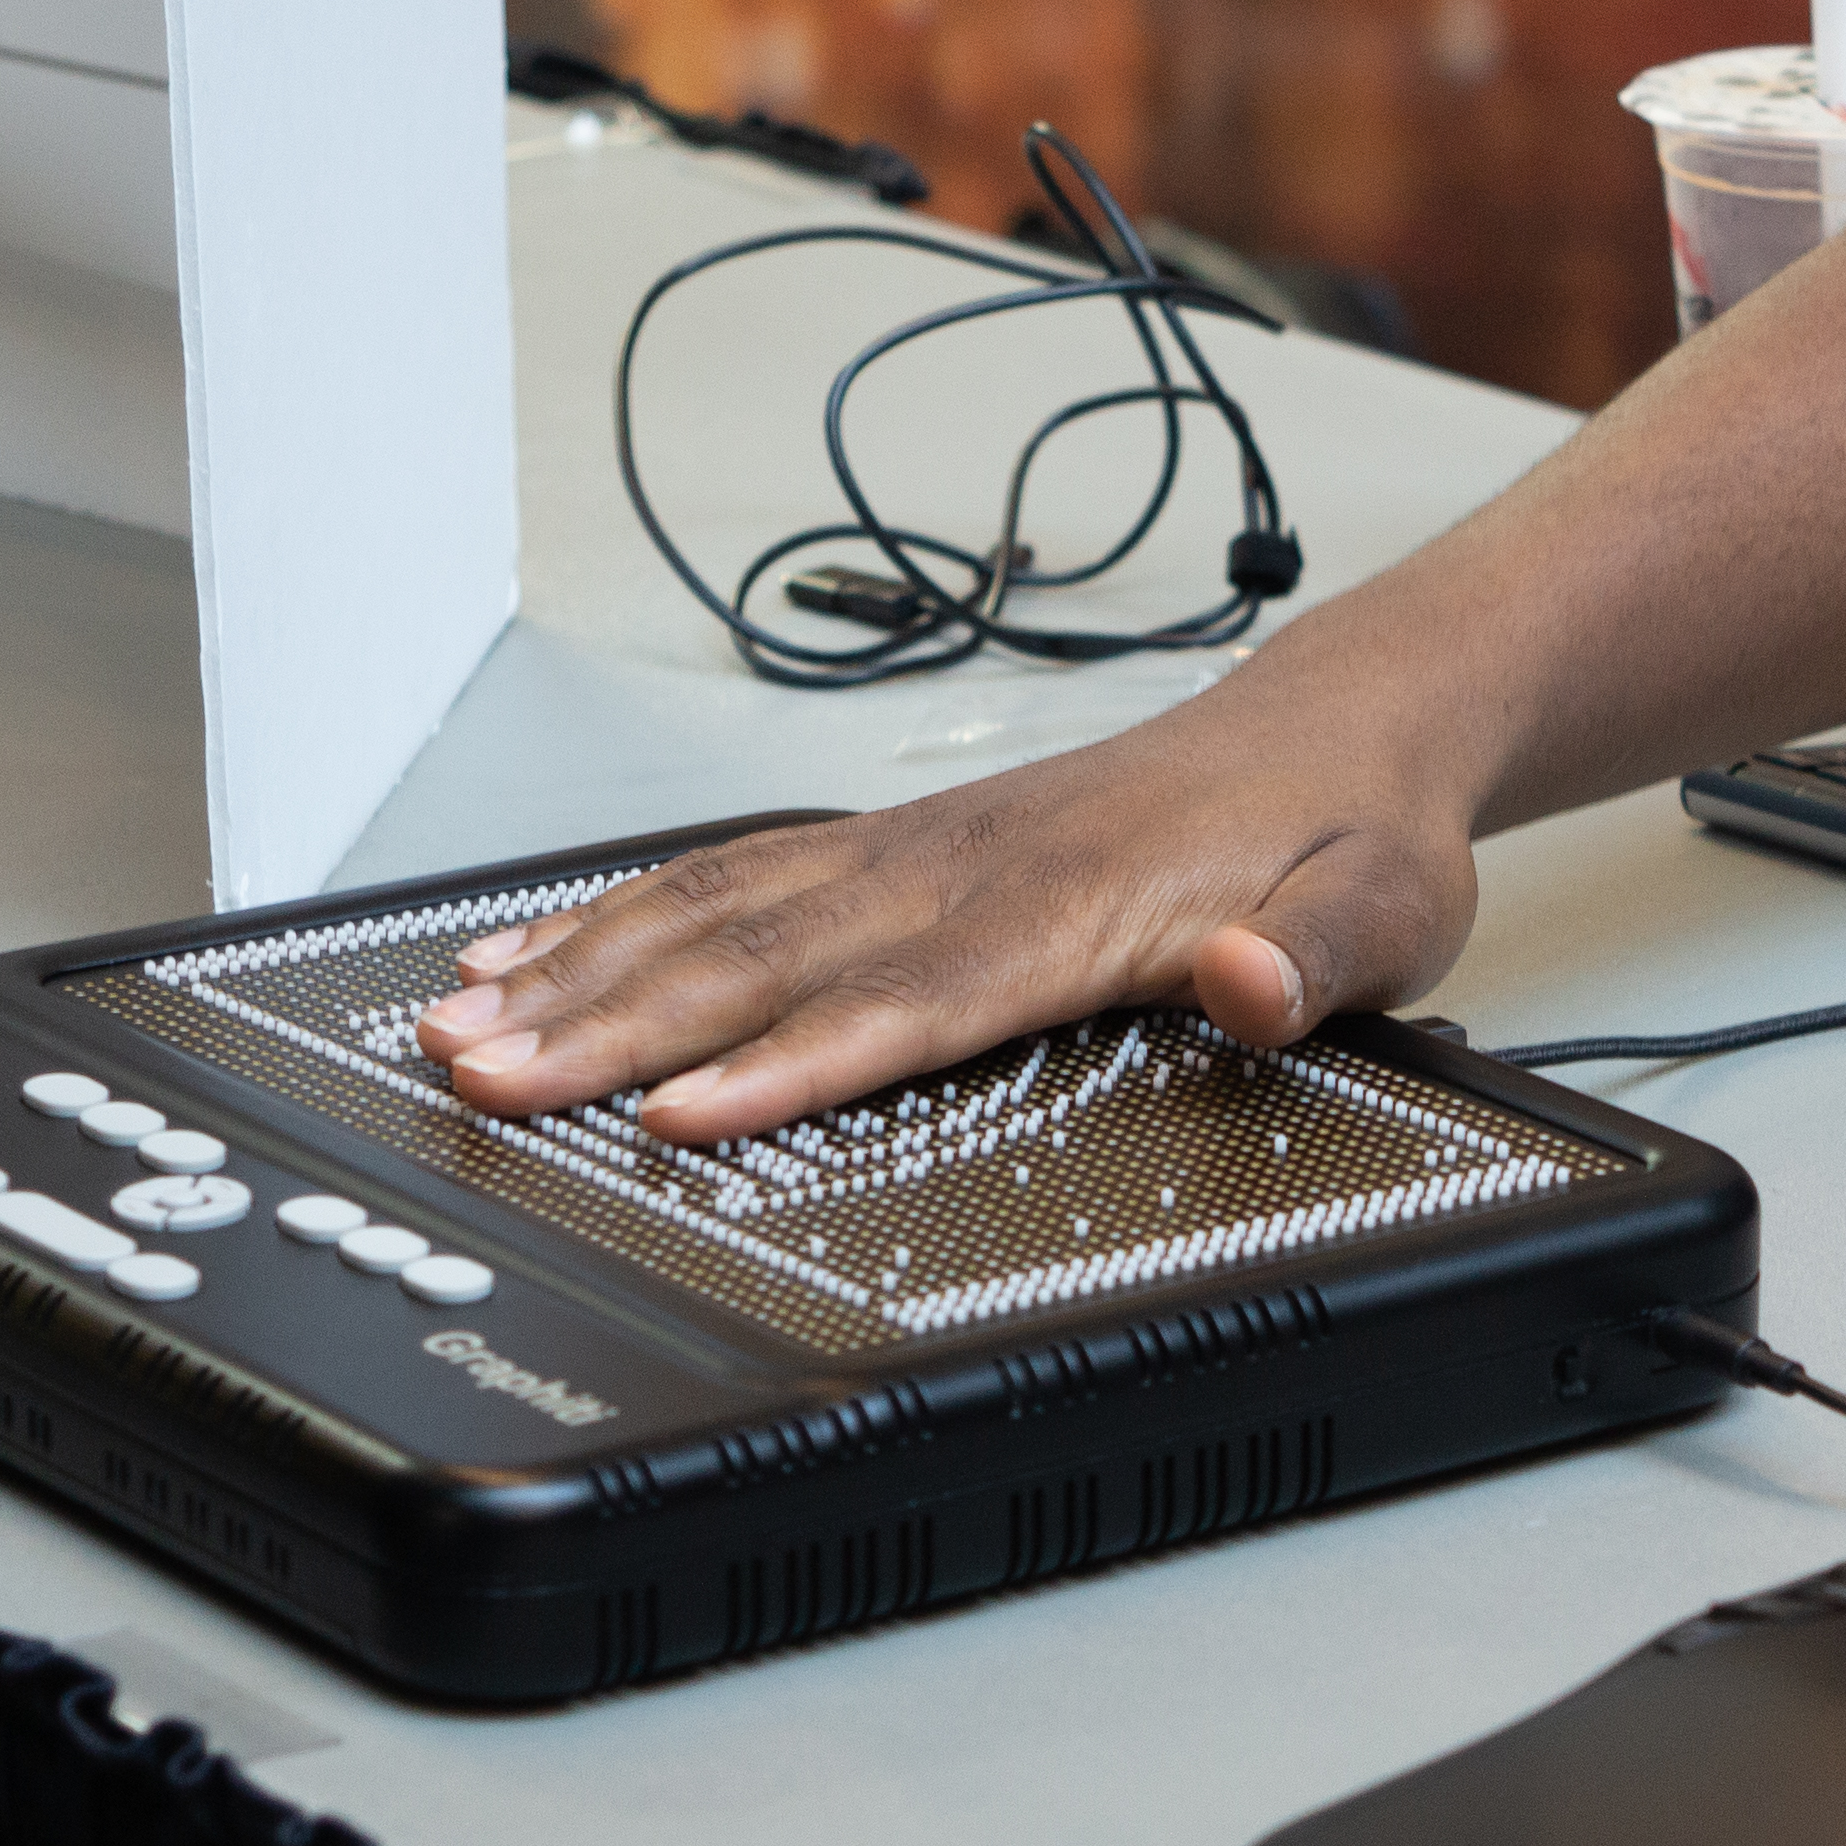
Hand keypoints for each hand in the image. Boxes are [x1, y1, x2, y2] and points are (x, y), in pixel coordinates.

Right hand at [404, 672, 1482, 1140]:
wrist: (1342, 732)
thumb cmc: (1351, 839)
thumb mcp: (1385, 911)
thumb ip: (1316, 957)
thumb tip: (1245, 980)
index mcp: (1076, 900)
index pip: (914, 997)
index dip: (796, 1061)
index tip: (682, 1114)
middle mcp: (968, 866)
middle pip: (769, 955)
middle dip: (618, 1024)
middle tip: (490, 1083)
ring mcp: (917, 851)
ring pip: (720, 912)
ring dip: (584, 973)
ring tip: (460, 1031)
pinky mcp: (892, 849)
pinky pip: (730, 880)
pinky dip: (617, 922)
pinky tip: (532, 963)